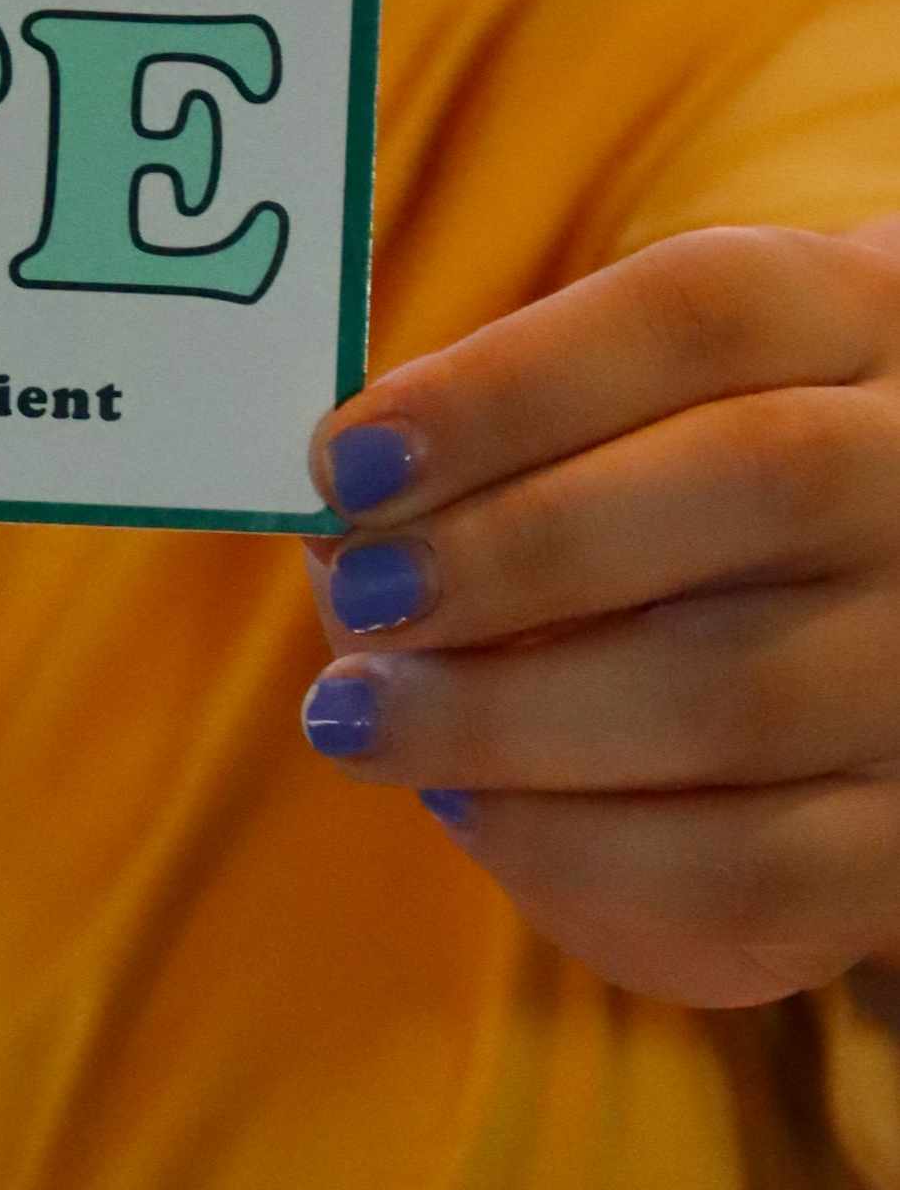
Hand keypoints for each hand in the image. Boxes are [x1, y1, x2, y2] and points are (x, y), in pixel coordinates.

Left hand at [299, 219, 899, 1007]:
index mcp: (859, 313)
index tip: (346, 456)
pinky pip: (758, 877)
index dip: (509, 384)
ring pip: (737, 696)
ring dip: (505, 718)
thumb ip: (525, 417)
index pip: (700, 314)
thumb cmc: (719, 457)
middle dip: (508, 551)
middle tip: (350, 595)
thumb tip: (344, 510)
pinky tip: (468, 806)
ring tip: (358, 716)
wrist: (896, 595)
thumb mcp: (663, 386)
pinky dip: (581, 853)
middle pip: (746, 483)